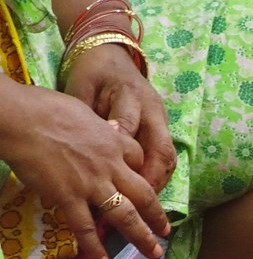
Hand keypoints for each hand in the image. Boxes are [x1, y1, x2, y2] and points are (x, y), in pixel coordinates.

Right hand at [3, 77, 169, 258]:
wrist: (21, 119)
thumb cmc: (45, 107)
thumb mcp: (83, 112)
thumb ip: (96, 127)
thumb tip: (100, 129)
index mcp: (114, 141)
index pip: (139, 159)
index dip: (143, 172)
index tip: (143, 182)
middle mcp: (111, 165)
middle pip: (144, 194)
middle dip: (157, 215)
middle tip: (166, 231)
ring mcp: (92, 184)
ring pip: (125, 215)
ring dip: (141, 236)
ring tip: (154, 253)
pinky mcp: (69, 197)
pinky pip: (86, 228)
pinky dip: (95, 248)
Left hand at [63, 43, 178, 194]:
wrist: (110, 54)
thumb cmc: (91, 73)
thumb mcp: (80, 88)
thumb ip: (84, 120)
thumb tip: (78, 157)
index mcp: (128, 94)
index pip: (128, 127)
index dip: (122, 154)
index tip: (112, 177)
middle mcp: (151, 108)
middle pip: (160, 147)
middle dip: (151, 177)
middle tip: (138, 201)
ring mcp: (161, 119)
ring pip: (169, 155)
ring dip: (160, 180)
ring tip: (147, 203)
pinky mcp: (163, 127)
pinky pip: (167, 156)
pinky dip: (159, 175)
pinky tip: (148, 192)